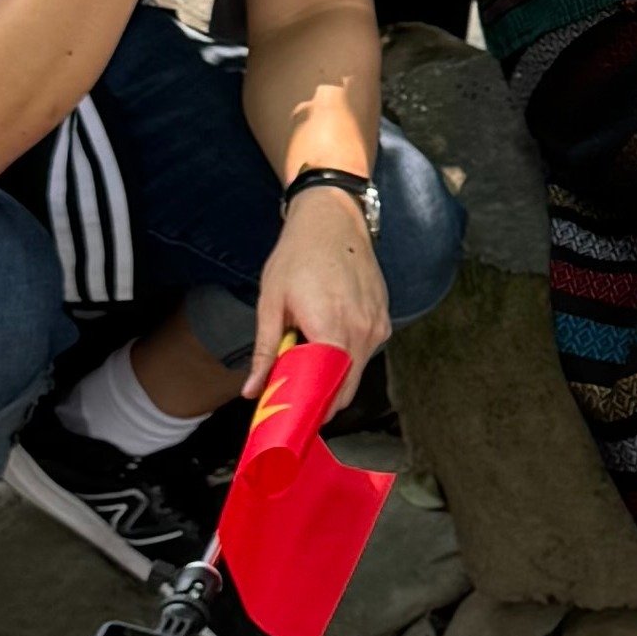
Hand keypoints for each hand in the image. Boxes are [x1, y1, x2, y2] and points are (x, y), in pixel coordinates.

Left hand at [250, 185, 390, 392]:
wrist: (332, 220)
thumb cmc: (297, 256)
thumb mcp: (271, 303)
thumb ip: (266, 351)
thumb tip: (252, 392)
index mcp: (331, 330)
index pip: (327, 392)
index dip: (309, 408)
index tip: (290, 415)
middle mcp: (362, 333)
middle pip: (345, 390)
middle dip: (320, 399)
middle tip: (293, 394)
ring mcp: (377, 328)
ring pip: (356, 373)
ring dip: (334, 377)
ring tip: (307, 361)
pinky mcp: (384, 321)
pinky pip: (365, 354)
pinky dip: (347, 358)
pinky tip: (327, 341)